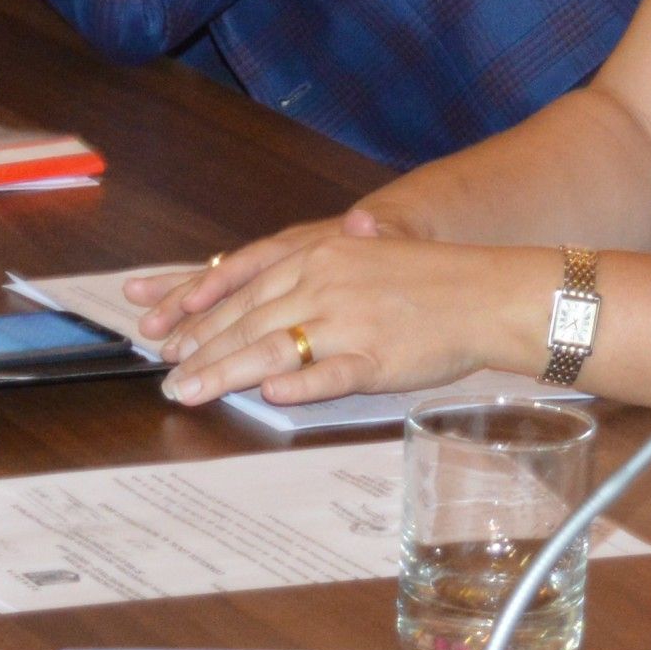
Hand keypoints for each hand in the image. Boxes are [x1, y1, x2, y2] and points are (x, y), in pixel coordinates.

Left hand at [136, 210, 532, 408]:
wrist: (487, 293)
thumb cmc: (426, 279)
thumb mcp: (361, 255)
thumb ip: (313, 267)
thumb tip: (265, 288)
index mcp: (318, 254)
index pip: (242, 284)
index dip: (197, 311)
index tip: (163, 334)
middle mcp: (325, 282)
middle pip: (246, 319)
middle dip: (198, 349)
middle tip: (164, 377)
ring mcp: (349, 321)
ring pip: (273, 348)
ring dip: (225, 372)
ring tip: (189, 392)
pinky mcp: (376, 357)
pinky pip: (329, 374)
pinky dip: (297, 384)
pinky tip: (268, 394)